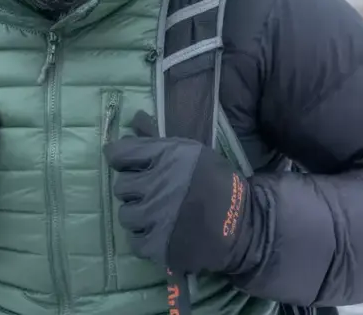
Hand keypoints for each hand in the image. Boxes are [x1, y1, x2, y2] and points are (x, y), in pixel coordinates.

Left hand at [103, 110, 249, 273]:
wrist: (243, 224)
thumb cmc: (217, 183)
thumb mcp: (191, 151)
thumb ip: (158, 139)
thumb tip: (134, 118)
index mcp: (167, 156)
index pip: (119, 154)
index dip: (119, 158)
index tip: (126, 165)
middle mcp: (158, 184)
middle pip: (121, 186)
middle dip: (133, 188)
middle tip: (149, 192)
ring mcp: (157, 217)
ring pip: (125, 215)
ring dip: (137, 214)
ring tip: (155, 213)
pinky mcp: (159, 245)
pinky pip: (134, 241)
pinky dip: (144, 237)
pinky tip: (158, 231)